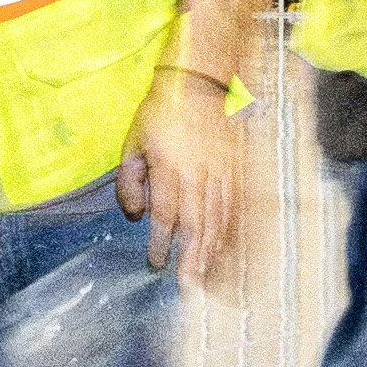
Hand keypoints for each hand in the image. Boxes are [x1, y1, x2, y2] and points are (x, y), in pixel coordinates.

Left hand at [121, 69, 260, 291]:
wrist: (203, 81)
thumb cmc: (162, 112)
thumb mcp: (133, 141)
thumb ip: (130, 181)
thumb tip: (135, 215)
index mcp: (170, 166)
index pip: (165, 213)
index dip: (160, 242)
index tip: (155, 263)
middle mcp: (199, 173)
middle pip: (197, 224)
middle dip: (192, 258)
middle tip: (188, 286)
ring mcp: (222, 171)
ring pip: (218, 219)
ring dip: (212, 251)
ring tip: (207, 276)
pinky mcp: (236, 169)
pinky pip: (235, 206)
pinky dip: (231, 230)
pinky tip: (227, 248)